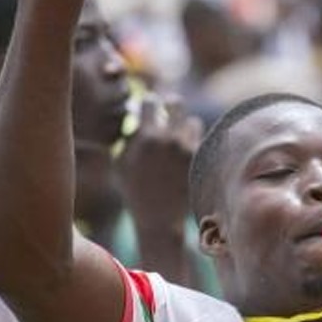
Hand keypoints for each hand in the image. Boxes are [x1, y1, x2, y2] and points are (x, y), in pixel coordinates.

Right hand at [118, 94, 202, 233]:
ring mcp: (188, 149)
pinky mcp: (201, 161)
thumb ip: (127, 137)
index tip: (150, 109)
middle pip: (176, 103)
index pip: (151, 102)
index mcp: (146, 137)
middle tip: (170, 113)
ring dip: (185, 128)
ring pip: (193, 122)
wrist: (159, 219)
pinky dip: (194, 146)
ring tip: (178, 141)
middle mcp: (169, 139)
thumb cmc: (134, 192)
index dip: (150, 104)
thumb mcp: (120, 163)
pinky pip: (201, 142)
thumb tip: (135, 114)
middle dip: (172, 106)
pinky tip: (186, 156)